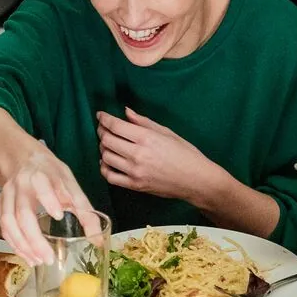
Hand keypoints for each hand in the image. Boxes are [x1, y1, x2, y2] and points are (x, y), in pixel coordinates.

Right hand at [0, 147, 103, 265]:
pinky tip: (27, 255)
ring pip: (9, 223)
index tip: (59, 215)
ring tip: (37, 261)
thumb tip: (97, 240)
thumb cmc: (51, 174)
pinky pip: (4, 227)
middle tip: (48, 257)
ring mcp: (8, 195)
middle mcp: (21, 185)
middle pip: (23, 212)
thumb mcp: (72, 185)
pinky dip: (14, 244)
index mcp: (41, 175)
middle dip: (34, 238)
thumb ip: (85, 211)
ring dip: (22, 245)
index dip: (49, 199)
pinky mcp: (1, 204)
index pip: (42, 185)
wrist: (26, 161)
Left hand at [96, 108, 233, 201]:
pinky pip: (110, 176)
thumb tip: (126, 112)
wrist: (196, 180)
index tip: (101, 116)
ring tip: (108, 144)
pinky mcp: (135, 185)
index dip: (104, 119)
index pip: (115, 126)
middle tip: (103, 129)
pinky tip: (108, 162)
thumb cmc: (186, 154)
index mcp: (146, 138)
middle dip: (101, 132)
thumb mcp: (167, 133)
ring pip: (106, 157)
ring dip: (103, 148)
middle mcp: (138, 154)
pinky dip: (104, 168)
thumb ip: (143, 122)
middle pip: (106, 140)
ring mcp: (135, 171)